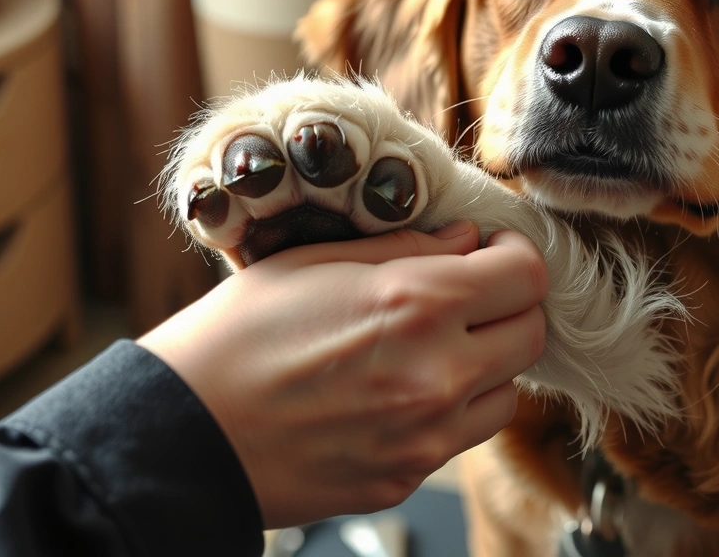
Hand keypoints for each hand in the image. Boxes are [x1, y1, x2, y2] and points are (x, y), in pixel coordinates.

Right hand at [137, 222, 547, 527]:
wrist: (186, 431)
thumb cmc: (237, 337)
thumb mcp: (314, 262)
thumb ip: (404, 248)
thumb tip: (464, 240)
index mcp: (416, 303)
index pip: (526, 275)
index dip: (514, 254)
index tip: (493, 251)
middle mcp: (437, 372)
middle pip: (532, 333)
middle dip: (507, 307)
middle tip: (468, 296)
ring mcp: (426, 435)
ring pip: (508, 392)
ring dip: (487, 364)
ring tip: (433, 349)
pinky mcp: (408, 477)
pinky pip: (462, 437)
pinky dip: (451, 410)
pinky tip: (400, 391)